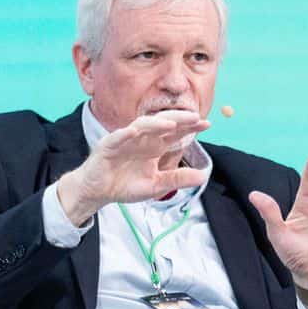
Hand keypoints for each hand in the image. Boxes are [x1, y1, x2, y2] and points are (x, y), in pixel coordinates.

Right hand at [56, 110, 210, 223]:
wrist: (100, 191)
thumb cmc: (126, 184)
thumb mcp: (157, 185)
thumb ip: (178, 179)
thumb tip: (203, 176)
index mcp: (154, 146)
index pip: (175, 132)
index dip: (189, 126)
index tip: (207, 123)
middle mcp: (142, 139)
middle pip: (162, 124)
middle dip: (178, 119)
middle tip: (195, 117)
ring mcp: (125, 140)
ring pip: (141, 126)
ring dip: (156, 123)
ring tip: (172, 123)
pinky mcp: (108, 147)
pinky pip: (117, 138)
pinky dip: (125, 134)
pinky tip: (134, 132)